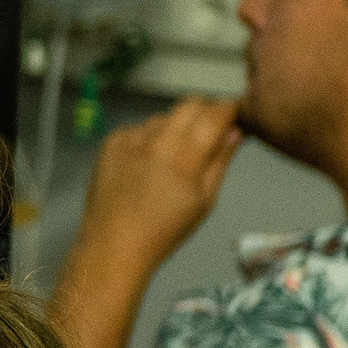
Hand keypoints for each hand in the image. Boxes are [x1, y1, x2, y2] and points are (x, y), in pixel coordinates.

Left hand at [78, 98, 244, 276]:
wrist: (114, 243)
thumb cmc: (165, 229)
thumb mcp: (205, 200)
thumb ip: (220, 160)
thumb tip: (236, 131)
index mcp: (184, 155)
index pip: (215, 113)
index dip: (230, 110)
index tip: (236, 115)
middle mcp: (157, 139)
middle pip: (190, 104)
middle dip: (205, 112)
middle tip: (210, 132)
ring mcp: (131, 137)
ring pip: (164, 116)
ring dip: (176, 127)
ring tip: (173, 159)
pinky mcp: (111, 141)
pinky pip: (139, 128)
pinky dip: (149, 138)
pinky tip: (147, 165)